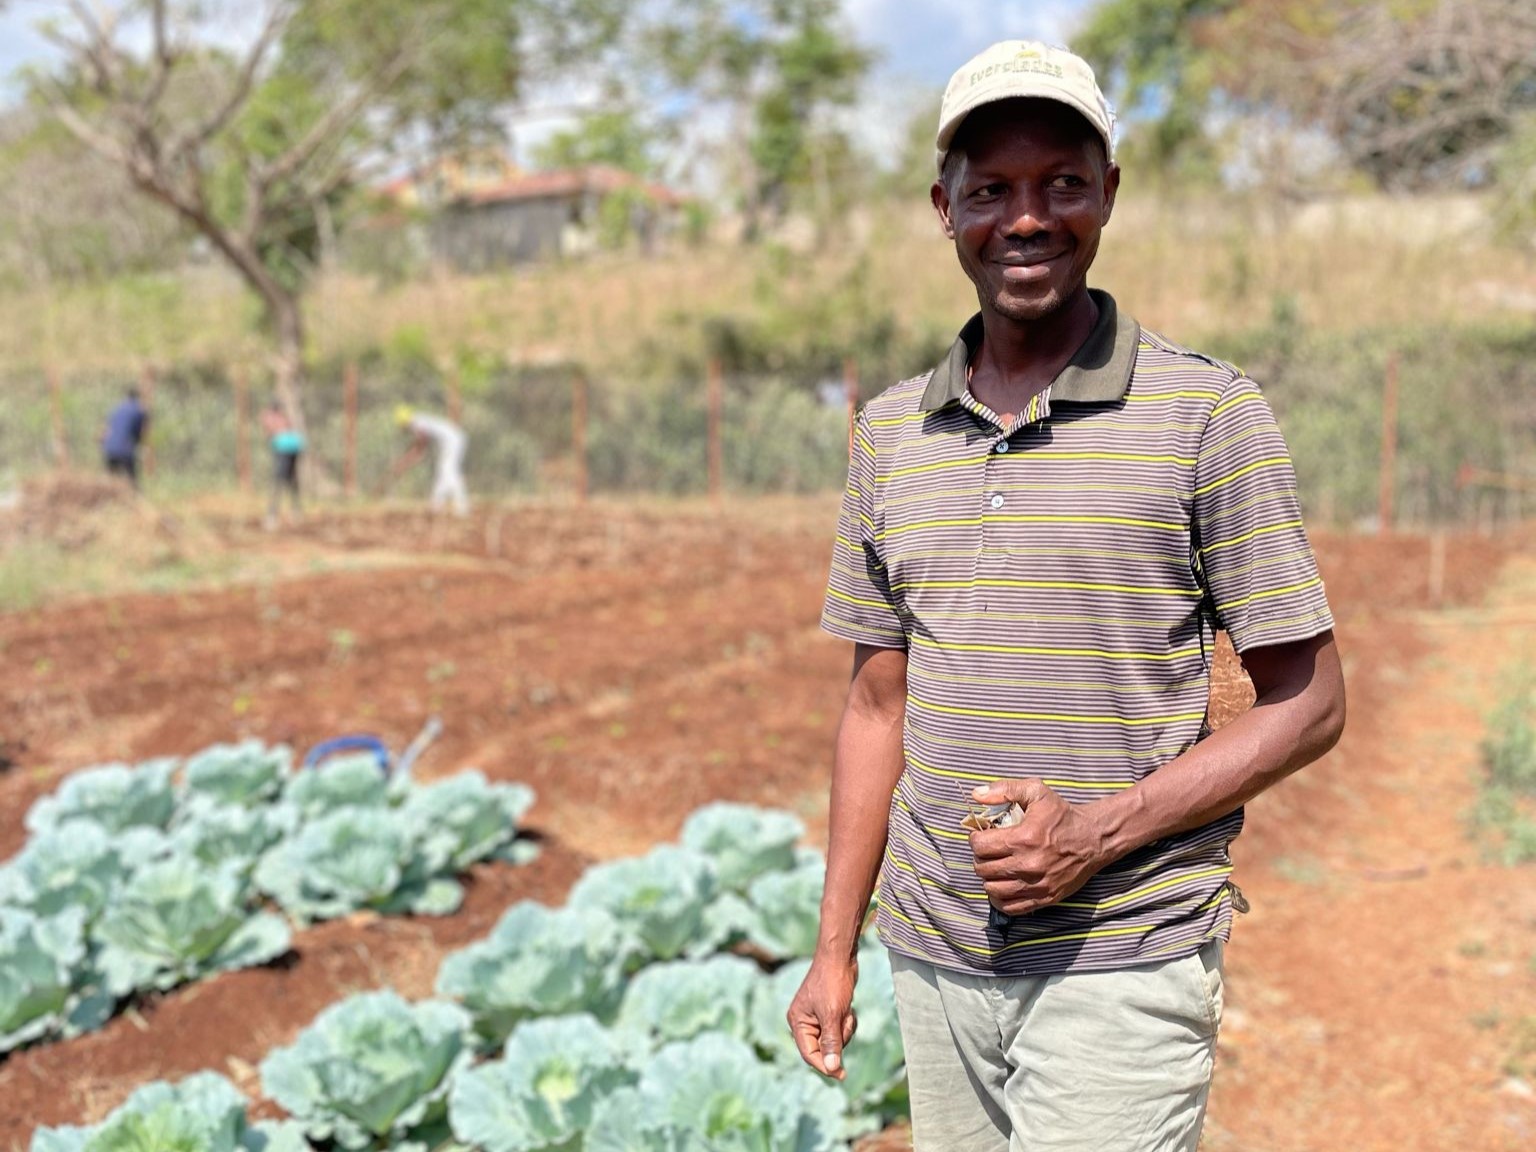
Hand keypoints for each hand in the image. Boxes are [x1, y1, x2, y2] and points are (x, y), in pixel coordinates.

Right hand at [786, 954, 858, 1079]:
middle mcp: (804, 1021)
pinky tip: (848, 1008)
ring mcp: (816, 1016)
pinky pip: (839, 1029)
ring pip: (834, 1039)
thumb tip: (831, 1068)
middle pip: (823, 1047)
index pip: (809, 1053)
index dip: (824, 1065)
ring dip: (844, 1029)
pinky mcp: (828, 1011)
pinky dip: (846, 1022)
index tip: (842, 1075)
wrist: (840, 957)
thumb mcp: (833, 1014)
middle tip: (845, 1021)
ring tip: (846, 1011)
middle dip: (838, 1038)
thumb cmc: (833, 982)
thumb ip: (831, 1042)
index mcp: (798, 1022)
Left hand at [968, 779, 1109, 915]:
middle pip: (983, 869)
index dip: (975, 839)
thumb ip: (1005, 789)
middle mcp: (1028, 865)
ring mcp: (1036, 885)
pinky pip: (1010, 907)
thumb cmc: (1062, 815)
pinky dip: (1000, 898)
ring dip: (988, 877)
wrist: (1093, 840)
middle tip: (987, 850)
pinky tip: (1003, 884)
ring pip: (992, 889)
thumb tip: (976, 794)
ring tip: (995, 866)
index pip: (980, 846)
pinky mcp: (1045, 898)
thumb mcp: (1036, 791)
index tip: (981, 835)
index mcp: (1024, 838)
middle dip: (980, 857)